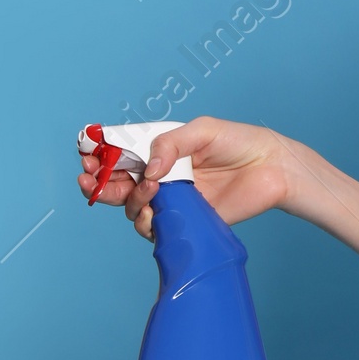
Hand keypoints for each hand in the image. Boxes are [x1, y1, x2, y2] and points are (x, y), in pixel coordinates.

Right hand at [78, 117, 291, 241]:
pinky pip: (155, 228)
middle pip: (116, 185)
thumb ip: (170, 143)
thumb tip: (148, 169)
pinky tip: (156, 211)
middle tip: (89, 180)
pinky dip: (147, 222)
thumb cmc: (239, 142)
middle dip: (97, 184)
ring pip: (132, 208)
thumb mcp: (202, 130)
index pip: (120, 156)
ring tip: (149, 189)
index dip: (99, 158)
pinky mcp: (185, 221)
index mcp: (161, 152)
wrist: (272, 168)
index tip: (86, 158)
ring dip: (129, 201)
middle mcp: (162, 176)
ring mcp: (172, 200)